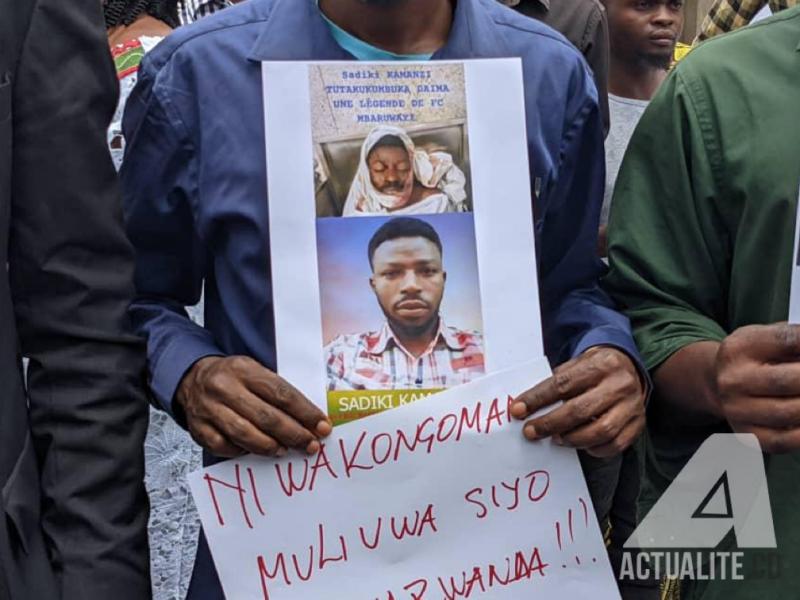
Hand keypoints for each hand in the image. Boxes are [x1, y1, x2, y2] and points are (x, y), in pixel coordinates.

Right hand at [175, 356, 331, 457]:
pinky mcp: (198, 428)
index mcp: (244, 369)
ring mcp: (209, 409)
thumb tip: (310, 419)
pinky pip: (224, 446)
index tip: (323, 426)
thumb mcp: (255, 371)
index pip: (282, 393)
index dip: (305, 413)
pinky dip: (242, 451)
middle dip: (294, 434)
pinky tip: (256, 451)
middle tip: (311, 445)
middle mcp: (225, 387)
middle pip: (266, 417)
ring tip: (286, 450)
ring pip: (245, 434)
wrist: (191, 377)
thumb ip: (277, 392)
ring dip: (271, 446)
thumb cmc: (233, 377)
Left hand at [511, 346, 644, 456]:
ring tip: (555, 439)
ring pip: (601, 430)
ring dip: (572, 439)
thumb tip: (526, 405)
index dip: (537, 399)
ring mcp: (632, 405)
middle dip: (550, 424)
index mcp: (600, 364)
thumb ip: (557, 381)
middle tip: (530, 432)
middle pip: (580, 410)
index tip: (517, 410)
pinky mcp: (639, 423)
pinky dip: (595, 448)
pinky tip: (581, 445)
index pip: (563, 384)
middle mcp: (619, 384)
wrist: (629, 366)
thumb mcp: (577, 363)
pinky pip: (616, 444)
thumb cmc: (594, 368)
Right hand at [716, 323, 799, 453]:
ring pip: (791, 412)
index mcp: (740, 347)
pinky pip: (786, 440)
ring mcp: (737, 410)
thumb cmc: (757, 359)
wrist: (721, 384)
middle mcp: (733, 379)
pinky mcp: (748, 434)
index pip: (787, 340)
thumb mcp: (768, 338)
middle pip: (789, 380)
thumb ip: (796, 341)